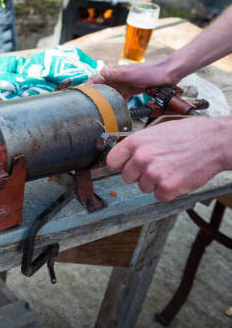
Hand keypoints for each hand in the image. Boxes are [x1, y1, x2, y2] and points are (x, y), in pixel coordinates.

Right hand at [88, 59, 178, 98]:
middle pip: (102, 87)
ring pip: (111, 92)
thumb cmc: (153, 72)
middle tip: (86, 105)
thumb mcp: (132, 74)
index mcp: (116, 73)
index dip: (88, 86)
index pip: (97, 79)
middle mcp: (119, 78)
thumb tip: (101, 72)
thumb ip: (116, 74)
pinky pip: (121, 95)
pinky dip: (116, 101)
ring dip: (105, 99)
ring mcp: (126, 83)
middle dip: (94, 94)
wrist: (170, 72)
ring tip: (98, 108)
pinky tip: (114, 107)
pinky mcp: (133, 88)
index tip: (79, 94)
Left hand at [107, 117, 229, 201]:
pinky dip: (168, 192)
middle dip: (139, 175)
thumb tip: (126, 154)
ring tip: (170, 169)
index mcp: (136, 142)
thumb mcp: (157, 130)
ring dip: (155, 183)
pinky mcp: (168, 187)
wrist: (215, 141)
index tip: (127, 165)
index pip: (112, 161)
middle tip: (156, 166)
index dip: (121, 164)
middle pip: (127, 177)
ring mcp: (154, 174)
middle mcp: (142, 158)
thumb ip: (139, 144)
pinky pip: (159, 196)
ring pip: (143, 188)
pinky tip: (177, 178)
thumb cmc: (189, 134)